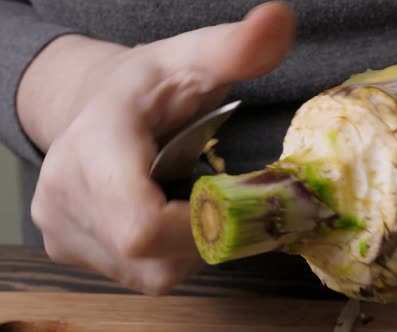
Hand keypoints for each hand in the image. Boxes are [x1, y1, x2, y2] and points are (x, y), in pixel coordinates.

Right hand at [19, 2, 294, 294]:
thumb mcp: (191, 58)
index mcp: (94, 144)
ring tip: (187, 199)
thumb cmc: (145, 85)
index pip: (141, 223)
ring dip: (186, 246)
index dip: (196, 228)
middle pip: (152, 255)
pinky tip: (166, 214)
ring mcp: (61, 227)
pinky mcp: (66, 248)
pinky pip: (136, 274)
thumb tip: (281, 20)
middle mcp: (64, 194)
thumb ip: (237, 47)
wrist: (88, 107)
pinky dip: (166, 255)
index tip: (227, 198)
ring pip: (148, 272)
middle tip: (216, 195)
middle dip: (202, 234)